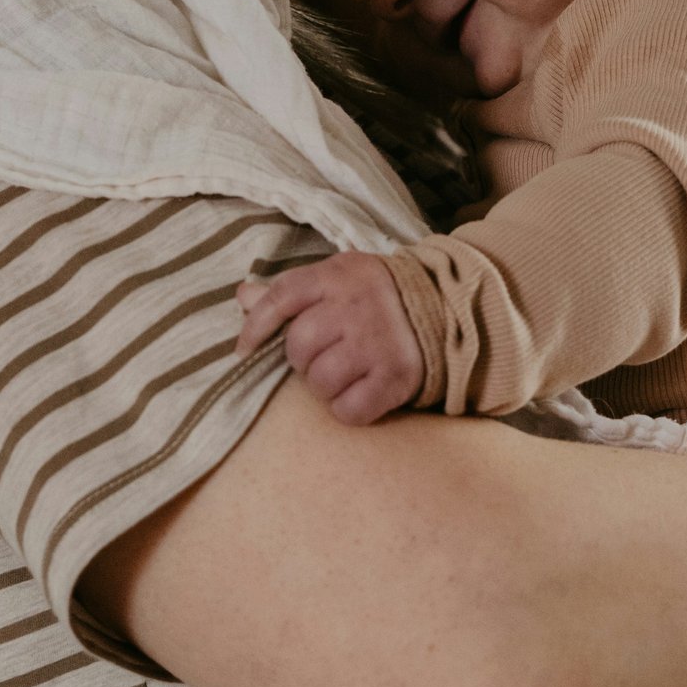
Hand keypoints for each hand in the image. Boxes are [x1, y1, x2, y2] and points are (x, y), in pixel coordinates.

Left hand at [233, 254, 423, 425]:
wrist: (443, 308)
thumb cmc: (375, 295)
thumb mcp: (336, 278)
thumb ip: (290, 290)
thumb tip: (243, 295)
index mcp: (338, 276)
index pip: (282, 297)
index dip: (256, 326)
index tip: (245, 348)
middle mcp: (357, 308)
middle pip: (299, 345)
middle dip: (301, 358)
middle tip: (320, 355)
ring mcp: (377, 344)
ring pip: (320, 380)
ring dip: (322, 385)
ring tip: (341, 373)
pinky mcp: (395, 378)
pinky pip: (349, 409)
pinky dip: (347, 408)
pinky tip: (359, 392)